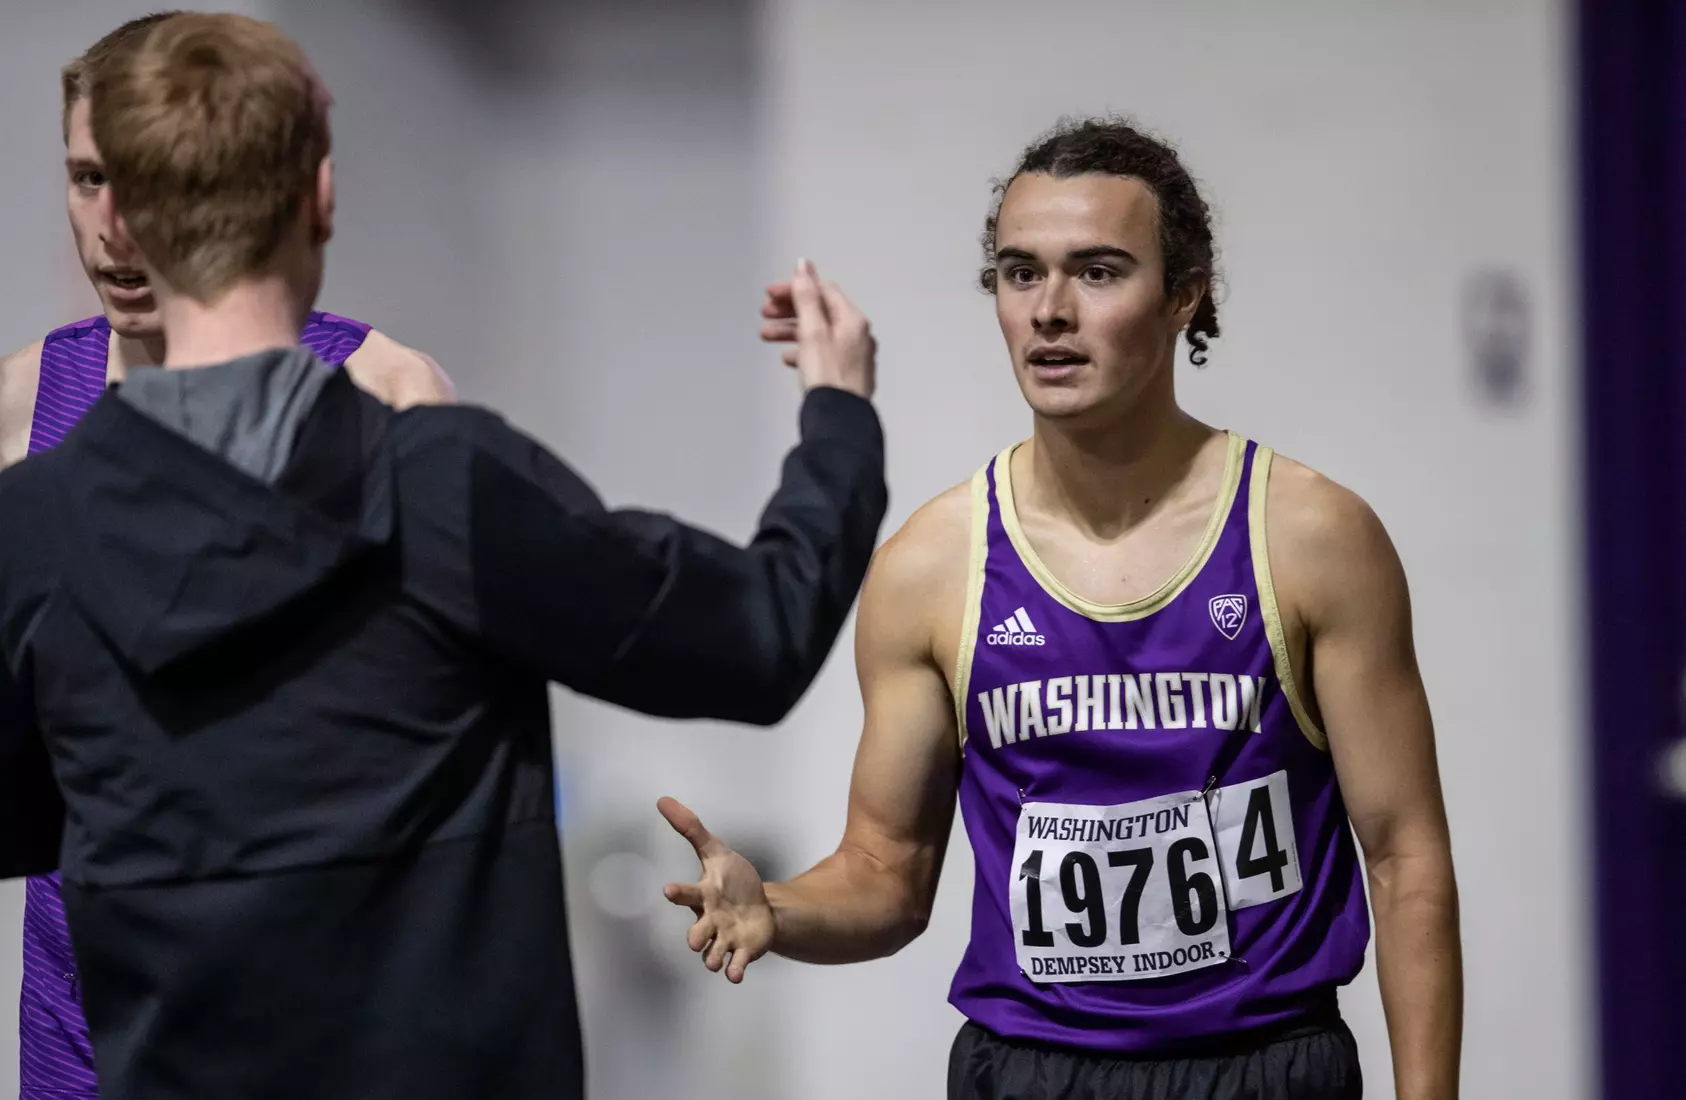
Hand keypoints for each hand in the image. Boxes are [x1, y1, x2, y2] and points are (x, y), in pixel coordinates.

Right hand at [657, 796, 775, 983]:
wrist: (759, 907)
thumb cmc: (732, 880)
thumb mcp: (716, 851)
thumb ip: (691, 829)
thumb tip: (662, 799)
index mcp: (703, 895)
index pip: (686, 894)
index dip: (678, 892)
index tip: (668, 890)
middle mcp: (709, 921)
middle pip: (698, 932)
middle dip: (696, 937)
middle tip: (695, 940)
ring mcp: (725, 939)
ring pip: (712, 954)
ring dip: (713, 958)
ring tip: (713, 961)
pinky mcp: (743, 952)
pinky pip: (735, 966)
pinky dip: (734, 971)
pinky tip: (735, 975)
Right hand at [760, 258, 875, 399]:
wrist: (839, 419)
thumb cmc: (828, 377)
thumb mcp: (812, 331)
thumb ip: (806, 297)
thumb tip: (804, 266)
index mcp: (852, 320)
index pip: (822, 291)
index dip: (794, 288)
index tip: (771, 294)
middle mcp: (857, 335)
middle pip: (819, 312)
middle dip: (790, 310)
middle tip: (765, 313)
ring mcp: (853, 356)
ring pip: (818, 333)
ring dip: (791, 330)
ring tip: (767, 335)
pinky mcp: (846, 374)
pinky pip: (821, 353)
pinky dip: (803, 350)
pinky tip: (788, 358)